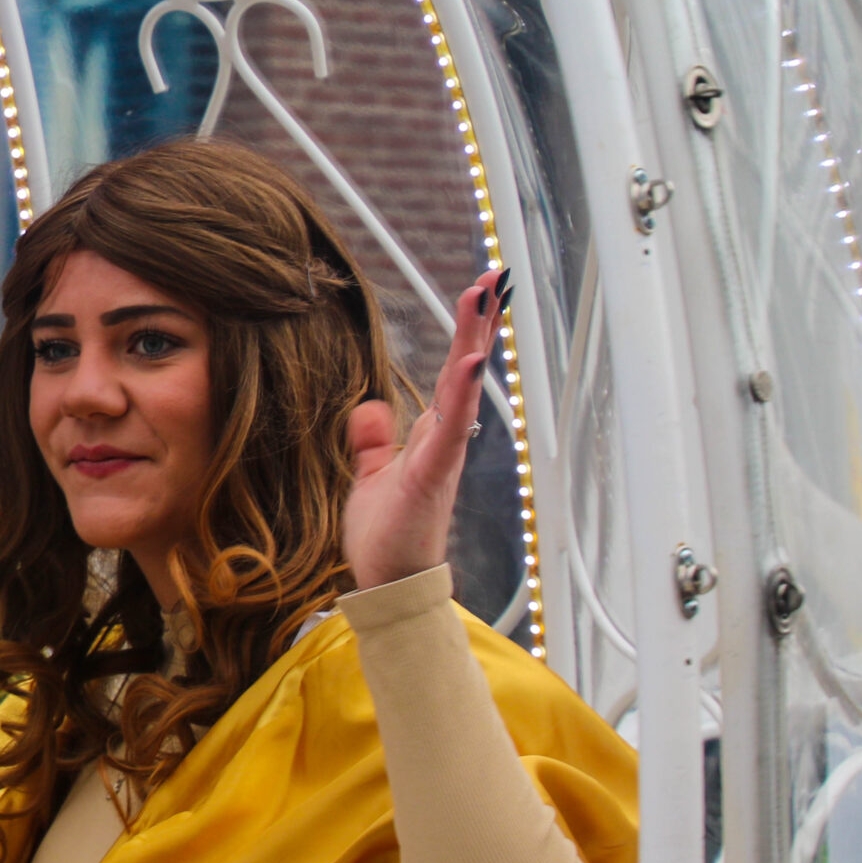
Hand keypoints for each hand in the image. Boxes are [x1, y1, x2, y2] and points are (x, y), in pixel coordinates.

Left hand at [342, 269, 507, 590]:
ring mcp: (442, 458)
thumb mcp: (372, 476)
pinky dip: (461, 396)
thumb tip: (370, 406)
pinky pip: (449, 430)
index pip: (454, 374)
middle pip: (466, 371)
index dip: (466, 333)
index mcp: (433, 437)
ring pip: (464, 391)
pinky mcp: (430, 477)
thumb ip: (372, 441)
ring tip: (484, 302)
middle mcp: (446, 441)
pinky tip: (470, 364)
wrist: (390, 584)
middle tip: (492, 278)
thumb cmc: (386, 534)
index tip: (478, 291)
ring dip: (473, 344)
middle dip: (478, 324)